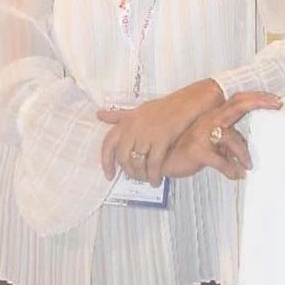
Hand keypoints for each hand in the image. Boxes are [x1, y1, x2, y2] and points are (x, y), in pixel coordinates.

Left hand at [98, 80, 223, 184]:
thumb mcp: (137, 110)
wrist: (186, 104)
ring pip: (137, 162)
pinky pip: (153, 163)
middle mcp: (132, 127)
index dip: (106, 161)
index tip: (109, 175)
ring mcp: (146, 133)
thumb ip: (118, 116)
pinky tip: (156, 180)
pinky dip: (153, 175)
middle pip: (123, 156)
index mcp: (126, 121)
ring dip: (141, 174)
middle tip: (134, 178)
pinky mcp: (161, 139)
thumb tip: (99, 115)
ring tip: (146, 179)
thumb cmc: (162, 107)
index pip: (108, 143)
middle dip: (128, 170)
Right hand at [163, 92, 282, 180]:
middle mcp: (207, 120)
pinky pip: (222, 160)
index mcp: (212, 117)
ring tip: (247, 166)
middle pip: (236, 106)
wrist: (162, 160)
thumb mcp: (209, 145)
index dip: (256, 98)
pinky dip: (231, 169)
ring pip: (231, 137)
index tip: (275, 99)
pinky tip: (235, 175)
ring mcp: (201, 134)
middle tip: (276, 104)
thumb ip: (225, 144)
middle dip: (258, 102)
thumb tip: (242, 154)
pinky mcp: (198, 150)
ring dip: (243, 154)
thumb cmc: (185, 151)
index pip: (236, 101)